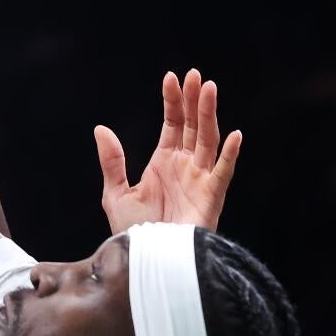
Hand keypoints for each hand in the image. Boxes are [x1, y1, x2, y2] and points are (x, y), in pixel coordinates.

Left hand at [95, 69, 241, 233]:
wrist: (147, 260)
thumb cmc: (134, 232)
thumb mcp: (117, 193)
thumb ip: (112, 162)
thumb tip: (101, 128)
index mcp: (164, 162)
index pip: (173, 124)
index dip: (173, 102)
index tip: (171, 78)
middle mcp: (185, 167)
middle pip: (194, 126)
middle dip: (193, 100)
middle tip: (194, 75)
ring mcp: (200, 180)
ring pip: (209, 140)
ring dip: (210, 115)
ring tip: (208, 89)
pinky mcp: (211, 197)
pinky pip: (223, 173)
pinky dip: (230, 155)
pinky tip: (234, 134)